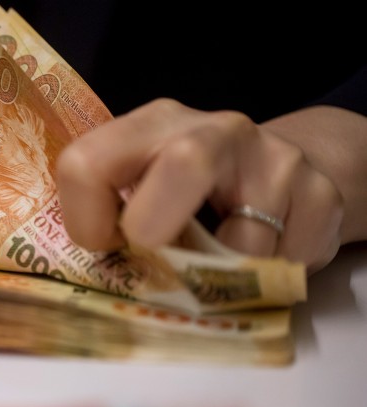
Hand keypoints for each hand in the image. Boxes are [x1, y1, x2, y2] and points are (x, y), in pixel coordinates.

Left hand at [55, 98, 344, 272]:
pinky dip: (267, 277)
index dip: (86, 219)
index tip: (105, 244)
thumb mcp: (146, 187)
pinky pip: (287, 259)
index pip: (88, 162)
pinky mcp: (320, 194)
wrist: (283, 169)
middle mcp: (214, 130)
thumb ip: (116, 218)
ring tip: (218, 265)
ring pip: (245, 241)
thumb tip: (99, 279)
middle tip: (155, 256)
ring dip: (222, 275)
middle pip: (186, 164)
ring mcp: (274, 159)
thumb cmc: (193, 192)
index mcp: (151, 127)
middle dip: (158, 227)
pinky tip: (263, 254)